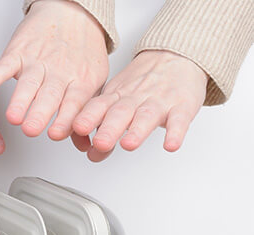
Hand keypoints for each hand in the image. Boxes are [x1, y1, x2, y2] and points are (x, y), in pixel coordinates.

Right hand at [0, 0, 107, 140]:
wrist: (71, 11)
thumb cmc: (80, 51)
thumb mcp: (93, 81)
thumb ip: (87, 113)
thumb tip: (85, 145)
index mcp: (80, 81)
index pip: (74, 103)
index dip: (65, 119)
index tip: (56, 134)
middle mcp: (59, 72)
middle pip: (50, 96)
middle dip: (40, 114)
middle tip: (32, 129)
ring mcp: (38, 62)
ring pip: (28, 83)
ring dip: (20, 101)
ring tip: (13, 117)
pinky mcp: (19, 52)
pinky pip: (5, 65)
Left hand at [72, 50, 207, 161]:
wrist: (176, 56)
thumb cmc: (142, 84)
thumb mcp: (118, 100)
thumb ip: (103, 127)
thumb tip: (91, 155)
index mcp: (116, 97)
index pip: (97, 106)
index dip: (87, 117)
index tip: (76, 128)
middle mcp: (135, 98)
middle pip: (120, 113)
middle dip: (109, 129)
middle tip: (100, 144)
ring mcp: (159, 102)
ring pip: (146, 116)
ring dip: (137, 131)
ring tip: (129, 145)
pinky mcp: (182, 106)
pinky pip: (179, 120)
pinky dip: (176, 133)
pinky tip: (171, 145)